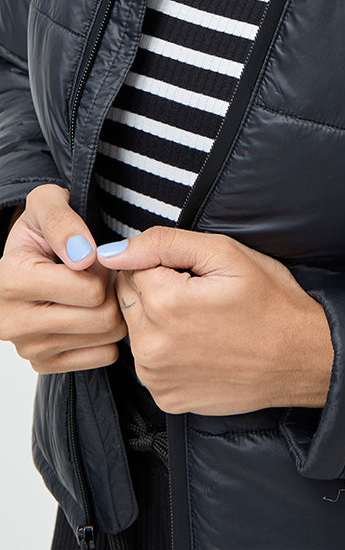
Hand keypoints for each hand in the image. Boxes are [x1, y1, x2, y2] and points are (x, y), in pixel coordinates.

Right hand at [0, 184, 127, 372]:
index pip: (91, 290)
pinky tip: (93, 313)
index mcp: (10, 280)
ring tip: (97, 291)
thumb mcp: (48, 203)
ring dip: (113, 310)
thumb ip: (63, 221)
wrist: (27, 256)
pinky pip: (103, 356)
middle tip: (102, 274)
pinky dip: (107, 335)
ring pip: (106, 338)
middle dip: (112, 291)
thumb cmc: (42, 227)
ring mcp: (27, 347)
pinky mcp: (43, 363)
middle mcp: (11, 321)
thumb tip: (83, 257)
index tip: (93, 256)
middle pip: (102, 317)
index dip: (104, 268)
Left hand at [96, 227, 333, 415]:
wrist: (300, 357)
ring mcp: (157, 377)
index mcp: (165, 304)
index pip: (131, 267)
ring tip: (203, 322)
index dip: (165, 264)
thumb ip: (163, 244)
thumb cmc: (270, 302)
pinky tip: (201, 347)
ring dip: (159, 321)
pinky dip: (168, 351)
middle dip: (156, 290)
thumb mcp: (225, 254)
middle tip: (200, 296)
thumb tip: (112, 251)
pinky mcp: (166, 398)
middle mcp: (152, 347)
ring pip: (137, 331)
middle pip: (129, 299)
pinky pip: (150, 363)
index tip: (196, 275)